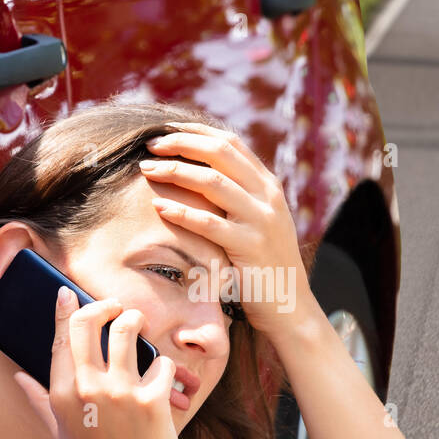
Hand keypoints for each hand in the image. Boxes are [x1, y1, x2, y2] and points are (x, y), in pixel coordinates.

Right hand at [12, 286, 181, 438]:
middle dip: (104, 305)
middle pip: (90, 322)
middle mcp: (88, 388)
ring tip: (139, 325)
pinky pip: (162, 363)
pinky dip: (164, 366)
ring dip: (135, 322)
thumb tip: (19, 378)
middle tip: (115, 306)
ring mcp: (121, 393)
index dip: (66, 309)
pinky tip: (162, 379)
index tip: (69, 293)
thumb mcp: (60, 435)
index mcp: (62, 394)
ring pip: (128, 330)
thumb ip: (40, 401)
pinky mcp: (153, 401)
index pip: (61, 337)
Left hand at [140, 122, 315, 340]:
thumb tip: (205, 172)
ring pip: (211, 182)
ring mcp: (260, 220)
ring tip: (147, 170)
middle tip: (150, 146)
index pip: (230, 143)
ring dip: (174, 171)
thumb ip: (241, 196)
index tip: (166, 132)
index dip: (195, 132)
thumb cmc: (265, 265)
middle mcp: (267, 196)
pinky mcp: (249, 247)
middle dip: (180, 144)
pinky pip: (209, 223)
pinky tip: (159, 206)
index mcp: (268, 185)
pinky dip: (180, 211)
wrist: (290, 306)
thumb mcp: (261, 221)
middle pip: (219, 152)